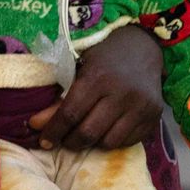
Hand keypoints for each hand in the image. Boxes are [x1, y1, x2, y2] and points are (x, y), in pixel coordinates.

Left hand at [28, 26, 162, 151]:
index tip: (44, 141)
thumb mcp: (78, 69)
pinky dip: (113, 140)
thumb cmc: (103, 56)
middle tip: (63, 140)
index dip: (53, 131)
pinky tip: (106, 130)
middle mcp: (122, 93)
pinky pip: (128, 141)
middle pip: (88, 133)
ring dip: (92, 143)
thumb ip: (58, 98)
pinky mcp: (154, 116)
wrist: (142, 46)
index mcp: (98, 77)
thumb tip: (35, 125)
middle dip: (70, 141)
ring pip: (108, 142)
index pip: (70, 114)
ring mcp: (141, 106)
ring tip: (85, 133)